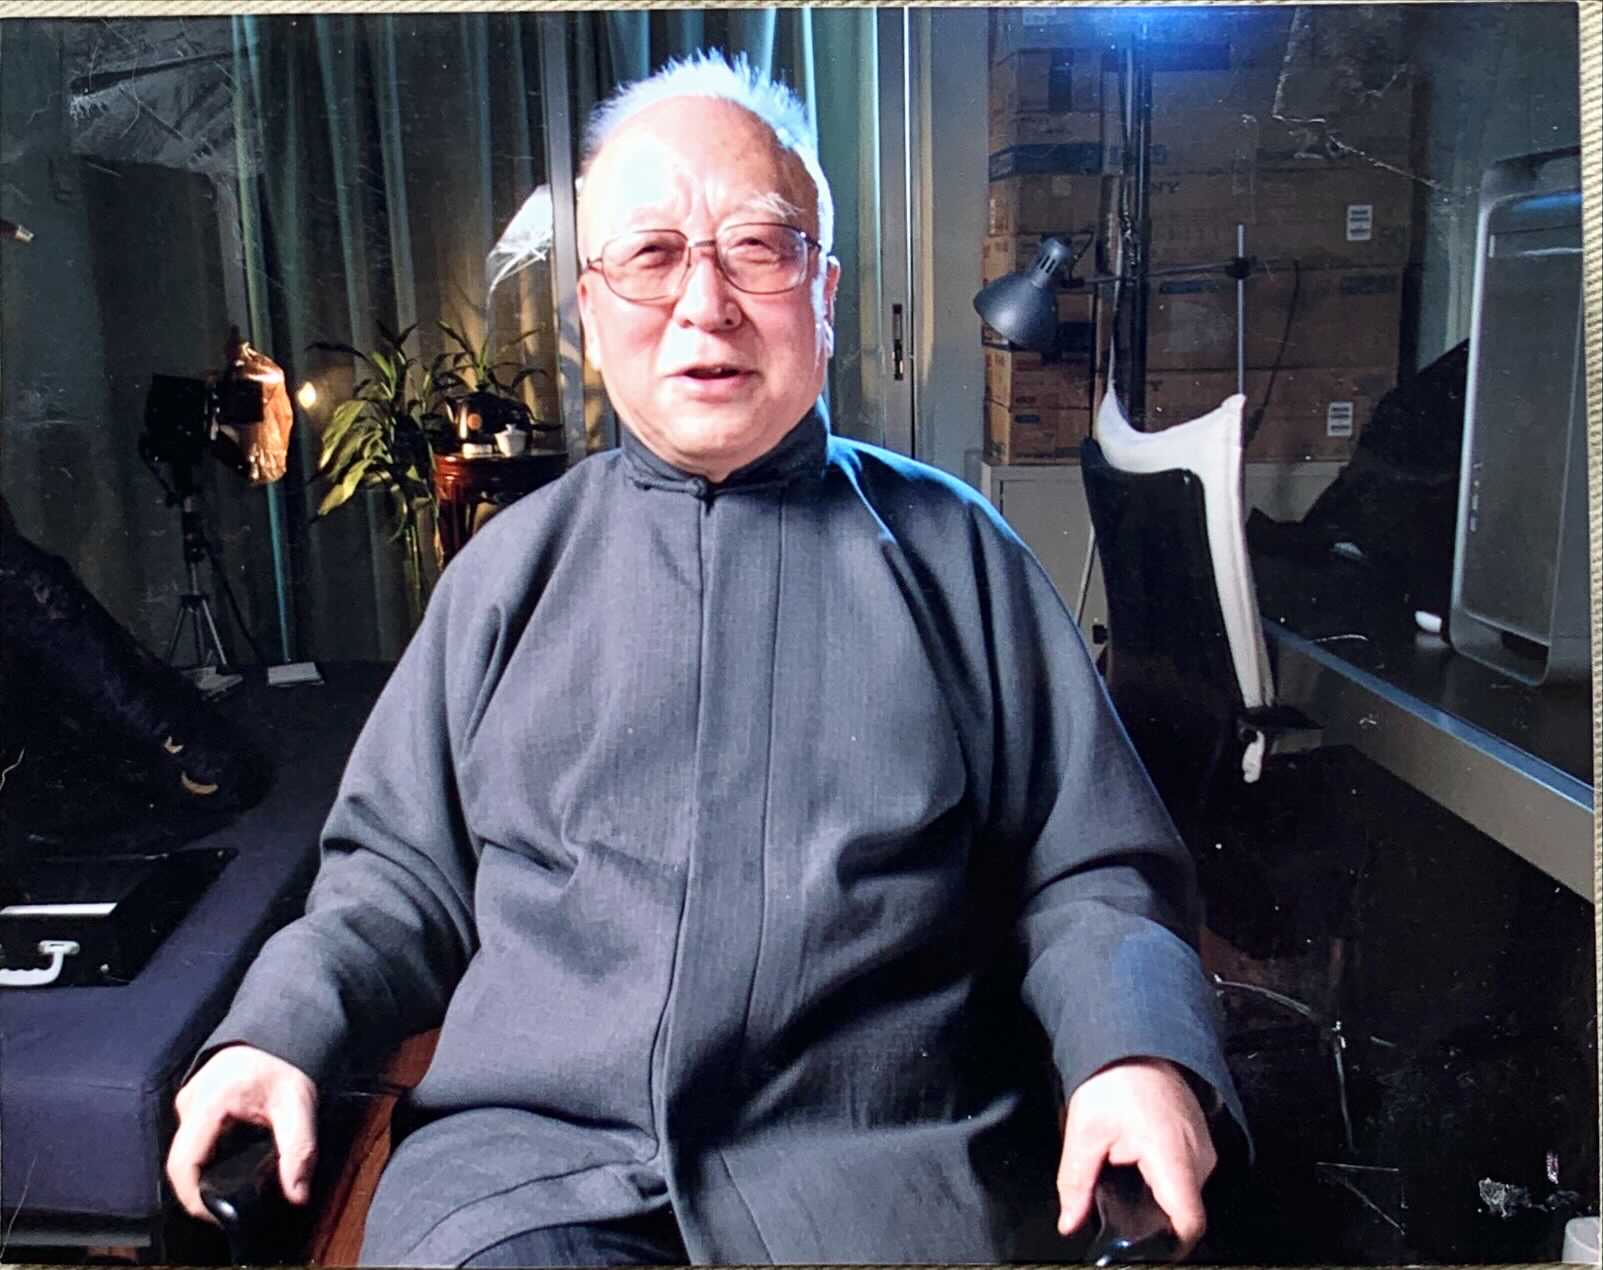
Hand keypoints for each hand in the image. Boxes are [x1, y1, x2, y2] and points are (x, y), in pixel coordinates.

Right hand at [166, 1045, 318, 1221]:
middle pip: (180, 1163)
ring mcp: (187, 1103)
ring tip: (230, 1187)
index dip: (192, 1197)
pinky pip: (191, 1141)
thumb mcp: (299, 1106)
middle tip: (227, 1206)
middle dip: (200, 1189)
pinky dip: (205, 1157)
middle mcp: (189, 1103)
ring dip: (202, 1173)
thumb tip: (297, 1194)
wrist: (279, 1030)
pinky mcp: (192, 1105)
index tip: (214, 1214)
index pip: (183, 1164)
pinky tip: (226, 1164)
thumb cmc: (286, 1063)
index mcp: (209, 1103)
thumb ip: (299, 1151)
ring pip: (184, 1153)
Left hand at [1056, 1057, 1216, 1257]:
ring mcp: (1203, 1145)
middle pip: (1184, 1210)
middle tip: (1118, 1197)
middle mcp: (1198, 1154)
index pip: (1189, 1223)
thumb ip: (1076, 1184)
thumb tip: (1070, 1221)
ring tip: (1126, 1168)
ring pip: (1185, 1190)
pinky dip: (1163, 1173)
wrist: (1132, 1038)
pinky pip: (1186, 1170)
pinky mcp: (1199, 1136)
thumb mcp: (1084, 1132)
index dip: (1168, 1245)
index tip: (1143, 1247)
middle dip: (1152, 1214)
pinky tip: (1138, 1157)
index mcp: (1174, 1157)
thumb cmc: (1113, 1077)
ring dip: (1156, 1191)